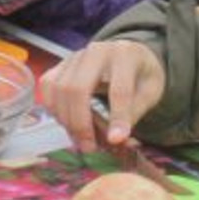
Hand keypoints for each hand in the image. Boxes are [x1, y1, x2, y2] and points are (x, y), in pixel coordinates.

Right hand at [38, 40, 166, 153]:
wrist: (130, 55)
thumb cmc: (141, 75)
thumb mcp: (151, 92)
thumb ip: (134, 112)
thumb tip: (115, 139)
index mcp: (125, 54)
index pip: (119, 89)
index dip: (117, 117)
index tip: (116, 140)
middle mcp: (95, 51)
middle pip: (77, 88)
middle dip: (80, 123)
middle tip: (89, 147)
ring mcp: (74, 56)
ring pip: (58, 90)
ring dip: (66, 120)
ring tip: (82, 138)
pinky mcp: (61, 64)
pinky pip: (47, 87)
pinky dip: (54, 109)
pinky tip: (69, 122)